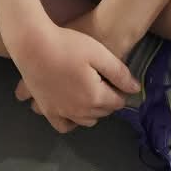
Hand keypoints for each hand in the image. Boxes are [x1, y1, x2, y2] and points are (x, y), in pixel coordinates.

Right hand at [11, 14, 136, 133]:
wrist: (34, 46)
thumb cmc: (69, 45)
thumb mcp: (99, 53)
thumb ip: (119, 73)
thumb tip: (136, 89)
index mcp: (94, 98)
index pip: (117, 102)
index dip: (121, 91)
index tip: (118, 79)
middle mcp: (79, 111)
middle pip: (102, 112)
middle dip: (108, 100)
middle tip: (106, 83)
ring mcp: (61, 113)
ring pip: (85, 121)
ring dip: (93, 111)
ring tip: (92, 92)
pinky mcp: (47, 110)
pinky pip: (63, 125)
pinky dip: (72, 121)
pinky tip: (73, 108)